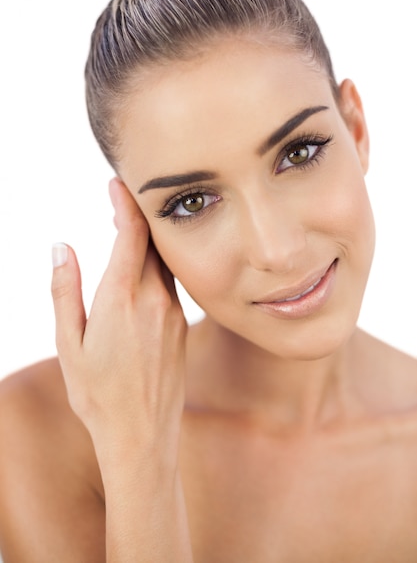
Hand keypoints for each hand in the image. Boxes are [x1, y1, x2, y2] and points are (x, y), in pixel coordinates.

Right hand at [51, 178, 187, 454]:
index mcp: (122, 299)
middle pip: (154, 241)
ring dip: (150, 240)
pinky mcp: (182, 325)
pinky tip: (144, 269)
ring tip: (129, 229)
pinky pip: (172, 283)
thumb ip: (65, 291)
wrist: (142, 435)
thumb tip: (61, 247)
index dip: (125, 203)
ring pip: (166, 261)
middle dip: (139, 215)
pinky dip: (159, 265)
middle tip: (121, 198)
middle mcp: (154, 300)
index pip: (131, 234)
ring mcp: (173, 312)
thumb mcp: (69, 344)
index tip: (117, 183)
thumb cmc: (97, 394)